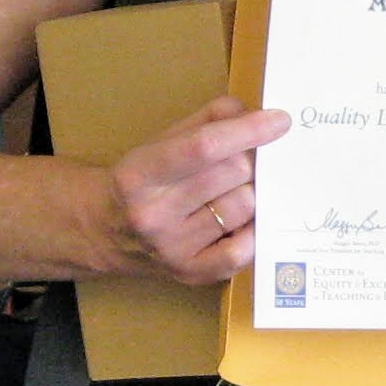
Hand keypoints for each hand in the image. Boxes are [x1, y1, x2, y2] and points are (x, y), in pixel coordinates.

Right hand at [109, 96, 291, 285]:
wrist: (104, 232)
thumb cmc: (142, 179)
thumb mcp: (162, 141)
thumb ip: (207, 120)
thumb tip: (254, 112)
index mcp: (139, 175)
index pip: (204, 147)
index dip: (248, 130)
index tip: (280, 120)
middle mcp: (153, 215)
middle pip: (234, 174)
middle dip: (248, 161)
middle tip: (241, 163)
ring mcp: (172, 249)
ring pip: (245, 206)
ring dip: (248, 193)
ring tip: (230, 192)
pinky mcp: (191, 274)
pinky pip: (244, 250)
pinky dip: (252, 230)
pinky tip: (242, 220)